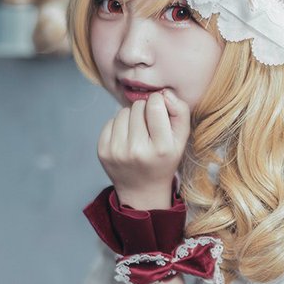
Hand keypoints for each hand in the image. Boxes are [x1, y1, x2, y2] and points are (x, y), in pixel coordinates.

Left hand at [98, 88, 190, 207]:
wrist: (142, 191)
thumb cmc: (164, 161)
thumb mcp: (181, 140)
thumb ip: (180, 112)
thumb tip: (163, 93)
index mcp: (161, 148)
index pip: (155, 104)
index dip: (158, 102)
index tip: (160, 112)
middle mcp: (137, 150)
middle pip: (138, 106)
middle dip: (144, 111)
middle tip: (149, 128)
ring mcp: (117, 152)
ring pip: (122, 112)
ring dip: (131, 117)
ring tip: (138, 134)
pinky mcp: (102, 151)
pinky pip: (110, 122)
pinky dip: (119, 127)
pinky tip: (126, 140)